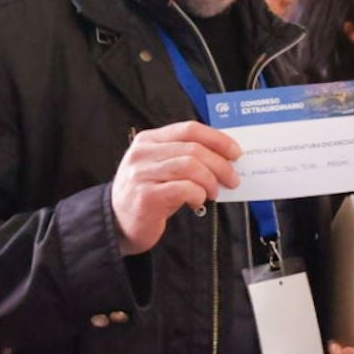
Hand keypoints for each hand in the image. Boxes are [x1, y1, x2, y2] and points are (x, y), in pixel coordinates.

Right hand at [110, 121, 241, 255]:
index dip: (217, 139)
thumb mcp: (163, 169)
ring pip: (190, 166)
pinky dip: (198, 194)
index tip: (235, 153)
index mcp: (149, 140)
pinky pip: (183, 188)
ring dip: (210, 180)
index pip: (189, 129)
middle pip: (193, 148)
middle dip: (220, 164)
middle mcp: (143, 153)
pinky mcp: (146, 196)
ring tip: (214, 192)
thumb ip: (187, 158)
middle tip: (232, 179)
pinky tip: (197, 201)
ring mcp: (142, 174)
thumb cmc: (149, 194)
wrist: (118, 223)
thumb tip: (225, 159)